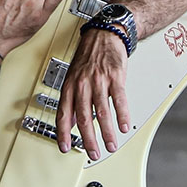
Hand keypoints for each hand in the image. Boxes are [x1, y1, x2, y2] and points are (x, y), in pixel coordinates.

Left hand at [56, 26, 131, 160]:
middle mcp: (82, 84)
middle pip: (84, 117)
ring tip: (111, 145)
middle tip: (93, 152)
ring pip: (102, 112)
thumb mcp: (73, 77)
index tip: (65, 147)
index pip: (63, 114)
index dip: (63, 133)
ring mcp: (99, 80)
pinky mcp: (115, 77)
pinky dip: (122, 115)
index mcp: (70, 86)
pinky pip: (118, 99)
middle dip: (88, 139)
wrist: (103, 34)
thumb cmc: (88, 56)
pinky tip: (123, 126)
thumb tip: (70, 122)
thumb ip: (72, 100)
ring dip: (107, 132)